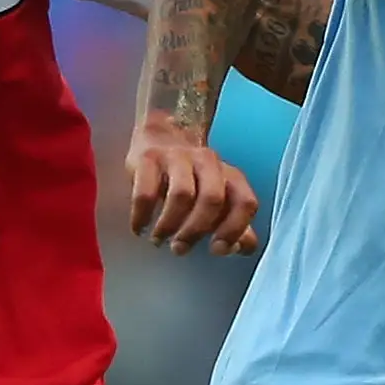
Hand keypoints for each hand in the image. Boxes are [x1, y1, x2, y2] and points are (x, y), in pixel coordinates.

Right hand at [126, 118, 259, 256]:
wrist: (162, 135)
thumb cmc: (192, 177)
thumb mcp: (217, 197)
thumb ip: (232, 223)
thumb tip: (239, 247)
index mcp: (230, 176)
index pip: (245, 202)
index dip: (234, 229)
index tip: (216, 249)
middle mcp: (208, 163)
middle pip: (212, 199)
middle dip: (196, 230)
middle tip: (179, 248)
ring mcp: (178, 157)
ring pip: (181, 194)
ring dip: (169, 225)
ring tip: (158, 239)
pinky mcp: (148, 158)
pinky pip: (146, 191)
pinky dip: (142, 215)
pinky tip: (139, 228)